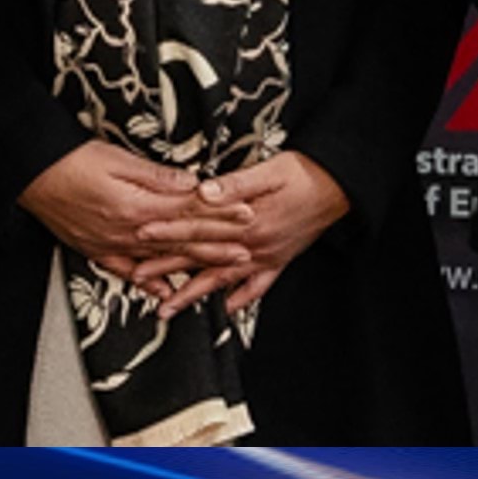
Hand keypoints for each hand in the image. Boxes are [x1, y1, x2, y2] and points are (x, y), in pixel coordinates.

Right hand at [22, 141, 251, 290]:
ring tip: (218, 271)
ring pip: (160, 259)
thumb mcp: (118, 159)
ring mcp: (111, 245)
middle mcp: (127, 232)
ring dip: (191, 265)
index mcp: (137, 206)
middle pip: (181, 240)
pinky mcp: (95, 250)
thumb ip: (157, 176)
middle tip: (246, 249)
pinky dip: (147, 281)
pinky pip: (126, 271)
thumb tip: (190, 183)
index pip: (189, 212)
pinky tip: (164, 290)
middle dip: (217, 245)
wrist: (31, 176)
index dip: (220, 214)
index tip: (245, 214)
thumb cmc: (71, 161)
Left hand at [136, 155, 351, 316]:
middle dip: (167, 269)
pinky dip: (241, 299)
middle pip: (201, 258)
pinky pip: (258, 286)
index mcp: (246, 220)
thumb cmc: (305, 174)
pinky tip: (226, 308)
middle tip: (137, 277)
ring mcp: (265, 256)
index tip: (141, 236)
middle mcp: (252, 244)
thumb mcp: (269, 170)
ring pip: (222, 280)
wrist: (340, 188)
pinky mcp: (279, 260)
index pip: (197, 228)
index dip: (167, 232)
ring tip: (168, 308)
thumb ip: (234, 184)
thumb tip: (202, 192)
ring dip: (193, 294)